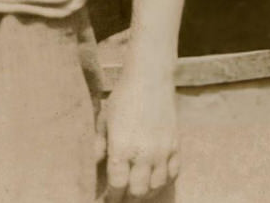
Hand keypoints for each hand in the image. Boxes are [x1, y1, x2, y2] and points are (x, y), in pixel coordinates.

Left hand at [102, 68, 179, 199]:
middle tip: (120, 198)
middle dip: (127, 199)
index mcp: (122, 148)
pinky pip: (173, 174)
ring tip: (136, 193)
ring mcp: (163, 151)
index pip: (117, 185)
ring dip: (145, 194)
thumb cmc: (123, 98)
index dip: (111, 197)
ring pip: (156, 187)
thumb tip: (93, 166)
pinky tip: (154, 182)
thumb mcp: (104, 121)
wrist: (150, 79)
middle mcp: (144, 153)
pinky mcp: (176, 146)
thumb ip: (99, 146)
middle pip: (138, 192)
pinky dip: (163, 182)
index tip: (106, 198)